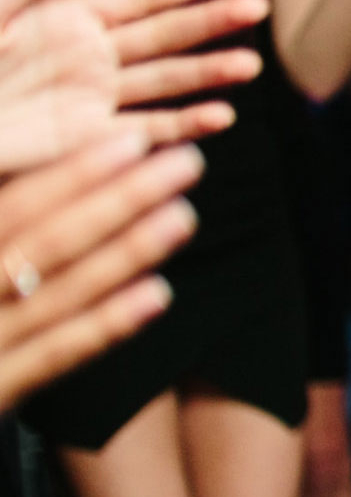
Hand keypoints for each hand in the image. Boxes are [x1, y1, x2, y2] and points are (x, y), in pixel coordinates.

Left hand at [0, 0, 264, 174]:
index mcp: (69, 20)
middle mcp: (93, 56)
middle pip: (168, 34)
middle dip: (216, 19)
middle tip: (259, 7)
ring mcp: (97, 97)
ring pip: (168, 80)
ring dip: (210, 72)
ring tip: (251, 65)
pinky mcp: (93, 138)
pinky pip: (148, 128)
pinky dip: (185, 125)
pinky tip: (219, 117)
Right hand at [0, 129, 204, 410]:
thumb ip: (5, 223)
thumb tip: (46, 181)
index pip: (12, 205)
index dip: (73, 173)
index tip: (131, 142)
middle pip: (45, 239)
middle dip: (119, 199)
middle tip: (185, 164)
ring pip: (58, 291)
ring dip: (127, 252)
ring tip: (184, 216)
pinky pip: (55, 355)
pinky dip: (107, 324)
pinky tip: (158, 295)